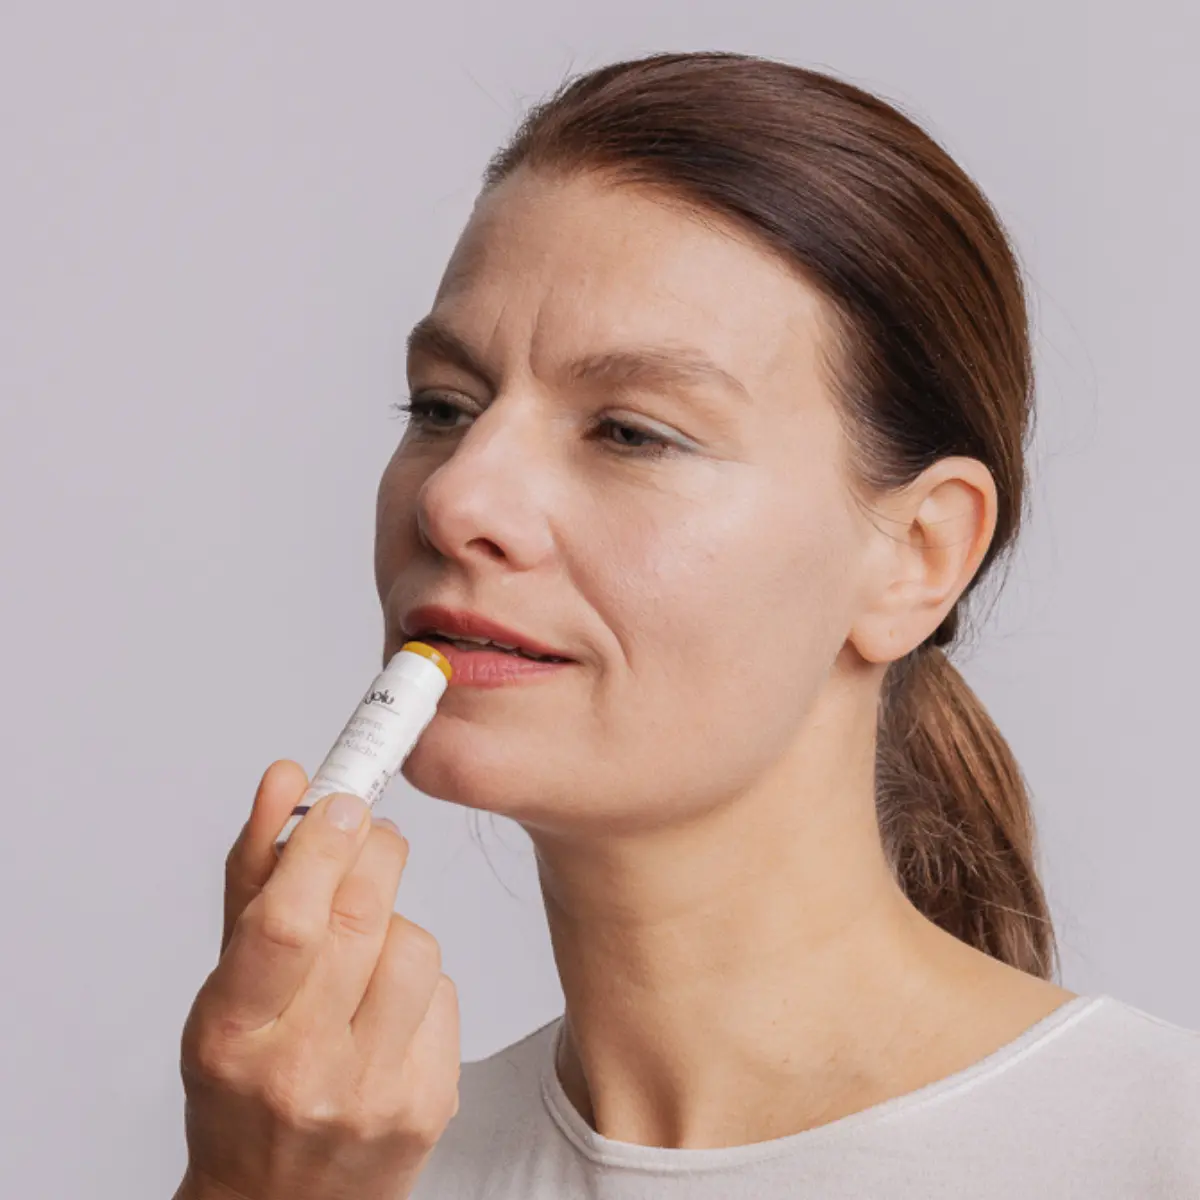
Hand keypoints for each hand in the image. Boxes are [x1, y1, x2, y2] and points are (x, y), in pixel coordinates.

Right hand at [176, 760, 459, 1199]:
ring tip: (366, 946)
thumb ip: (255, 875)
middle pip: (364, 918)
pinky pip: (445, 992)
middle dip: (374, 851)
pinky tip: (388, 1006)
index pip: (286, 920)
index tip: (342, 798)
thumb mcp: (225, 986)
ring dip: (394, 922)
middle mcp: (301, 1070)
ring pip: (416, 945)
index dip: (322, 845)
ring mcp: (371, 1093)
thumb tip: (286, 778)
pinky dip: (420, 981)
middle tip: (368, 831)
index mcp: (232, 1035)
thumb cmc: (244, 1082)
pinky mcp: (427, 1105)